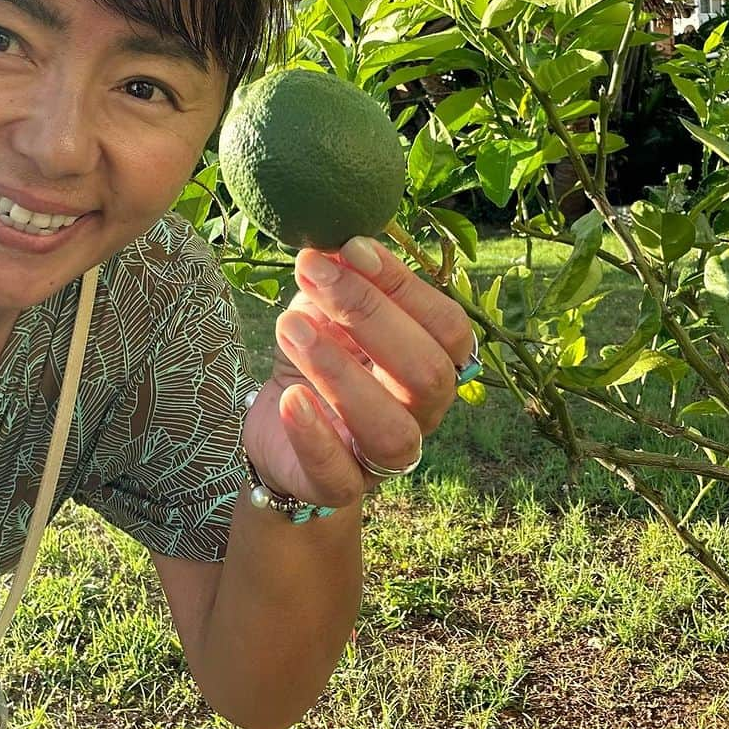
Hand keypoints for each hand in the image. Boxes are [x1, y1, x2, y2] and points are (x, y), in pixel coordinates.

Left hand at [241, 236, 474, 508]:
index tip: (351, 247)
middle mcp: (423, 412)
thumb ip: (338, 279)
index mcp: (433, 361)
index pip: (447, 326)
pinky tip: (289, 397)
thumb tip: (336, 242)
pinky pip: (339, 475)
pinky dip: (315, 435)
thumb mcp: (327, 310)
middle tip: (313, 275)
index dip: (404, 285)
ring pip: (392, 430)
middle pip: (426, 373)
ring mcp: (386, 457)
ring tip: (289, 325)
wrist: (280, 424)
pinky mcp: (340, 486)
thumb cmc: (320, 355)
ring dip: (340, 372)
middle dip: (369, 316)